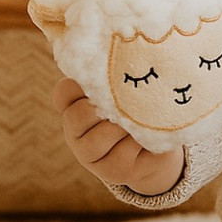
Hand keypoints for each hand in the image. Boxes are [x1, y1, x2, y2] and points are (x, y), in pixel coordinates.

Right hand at [53, 78, 184, 195]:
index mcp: (75, 107)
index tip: (104, 80)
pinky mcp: (111, 171)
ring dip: (122, 126)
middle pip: (76, 116)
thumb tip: (123, 50)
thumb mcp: (128, 91)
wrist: (157, 152)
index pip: (64, 92)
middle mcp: (76, 132)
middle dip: (104, 106)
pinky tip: (148, 137)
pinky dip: (138, 142)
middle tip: (129, 100)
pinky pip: (122, 154)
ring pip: (98, 138)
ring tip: (140, 119)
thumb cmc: (140, 111)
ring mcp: (90, 155)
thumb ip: (119, 76)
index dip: (80, 85)